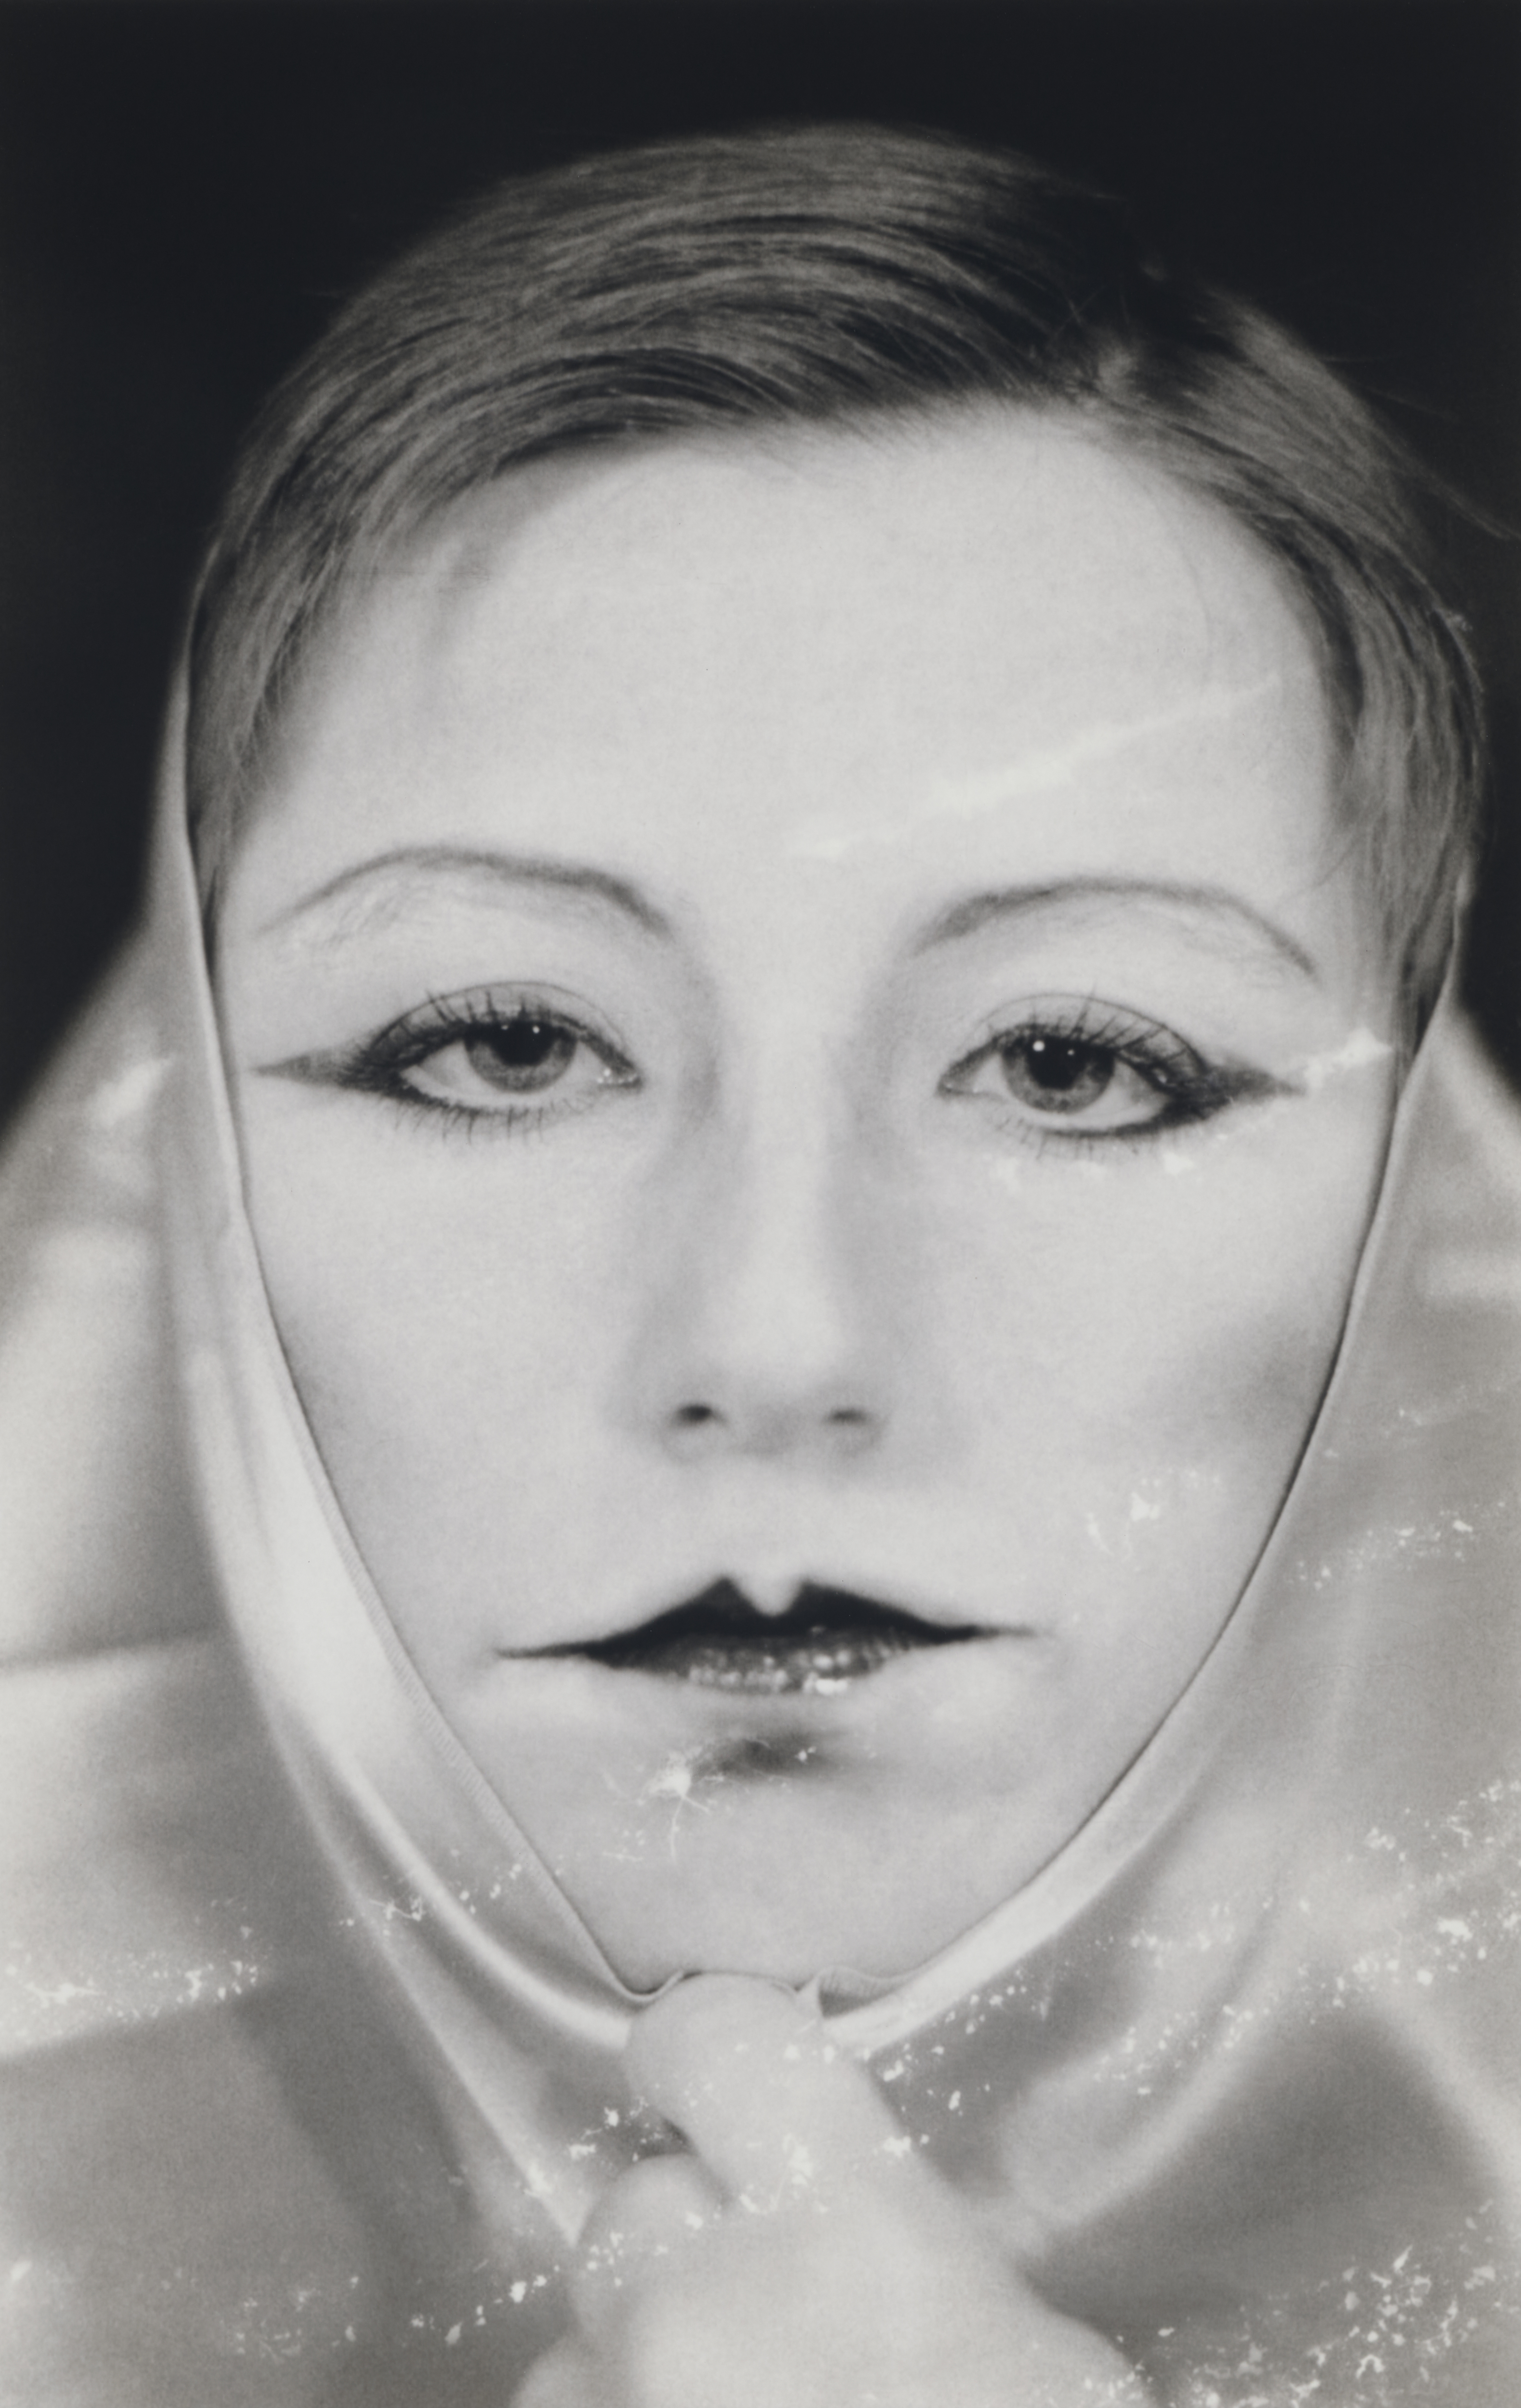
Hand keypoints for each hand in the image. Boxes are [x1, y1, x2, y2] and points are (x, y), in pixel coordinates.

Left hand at [514, 1976, 1148, 2406]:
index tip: (719, 2081)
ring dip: (632, 2388)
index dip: (711, 2053)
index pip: (713, 2039)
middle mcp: (700, 2315)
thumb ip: (911, 2262)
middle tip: (760, 2329)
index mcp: (846, 2237)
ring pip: (572, 2359)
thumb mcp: (1036, 2362)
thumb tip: (837, 2214)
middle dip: (681, 2262)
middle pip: (626, 2220)